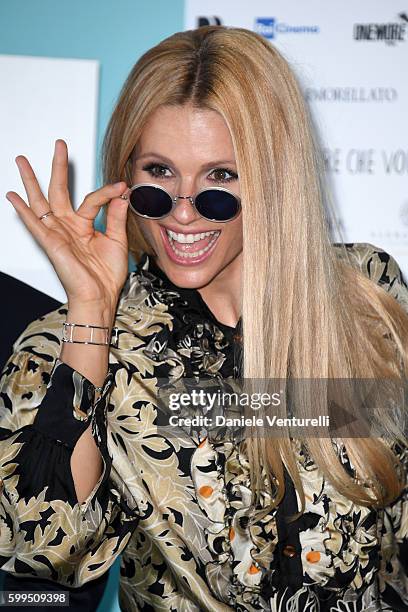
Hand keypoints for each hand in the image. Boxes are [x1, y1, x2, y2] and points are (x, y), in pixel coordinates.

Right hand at [6, 140, 129, 311]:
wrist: (100, 296)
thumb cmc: (107, 274)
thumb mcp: (117, 240)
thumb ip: (117, 216)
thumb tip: (122, 195)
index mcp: (84, 225)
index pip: (93, 199)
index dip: (108, 191)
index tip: (123, 186)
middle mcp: (68, 226)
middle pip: (59, 190)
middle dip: (58, 167)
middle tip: (59, 145)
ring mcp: (57, 233)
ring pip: (41, 201)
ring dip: (31, 181)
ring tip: (23, 161)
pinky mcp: (50, 243)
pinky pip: (34, 224)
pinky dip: (23, 210)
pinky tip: (13, 196)